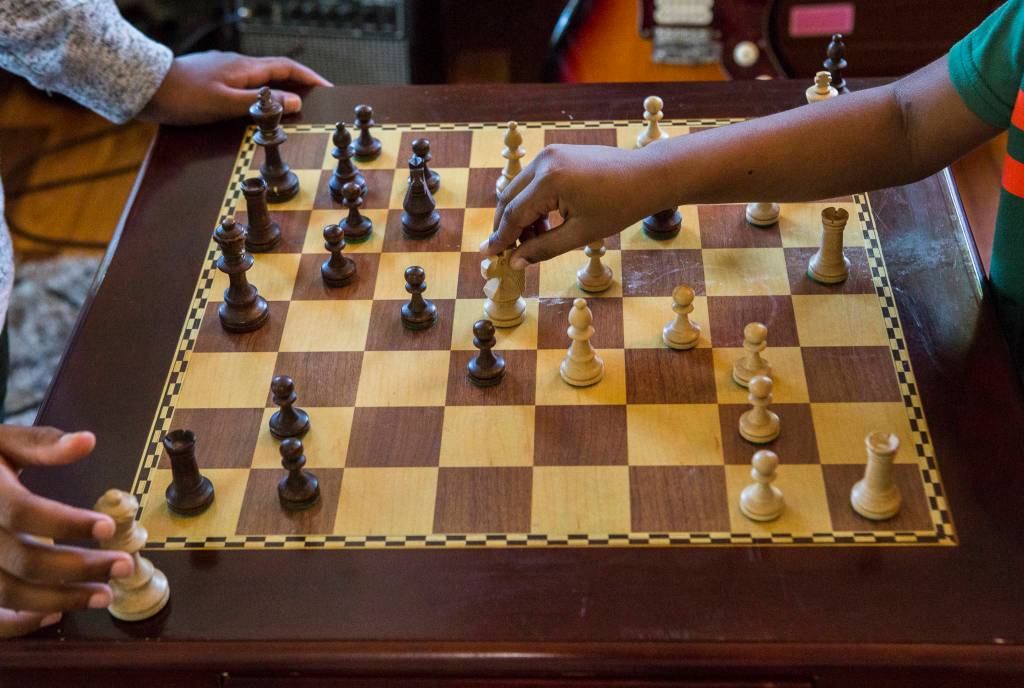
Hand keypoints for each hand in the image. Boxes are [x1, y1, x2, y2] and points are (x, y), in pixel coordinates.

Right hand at [0, 427, 133, 638]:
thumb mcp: (1, 443)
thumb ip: (42, 444)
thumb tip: (86, 441)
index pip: (25, 512)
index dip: (68, 523)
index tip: (110, 527)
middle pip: (24, 560)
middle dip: (79, 567)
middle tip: (123, 566)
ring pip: (8, 593)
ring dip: (60, 599)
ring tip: (104, 594)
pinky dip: (20, 623)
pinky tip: (56, 615)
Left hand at [140, 51, 331, 124]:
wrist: (145, 88)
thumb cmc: (184, 97)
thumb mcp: (227, 104)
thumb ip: (262, 104)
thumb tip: (295, 101)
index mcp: (244, 68)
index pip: (287, 68)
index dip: (310, 78)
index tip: (328, 89)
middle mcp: (236, 64)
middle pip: (275, 72)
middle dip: (297, 85)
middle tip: (314, 100)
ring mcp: (222, 70)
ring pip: (258, 79)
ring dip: (277, 91)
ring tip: (289, 109)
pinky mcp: (209, 79)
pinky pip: (243, 85)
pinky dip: (258, 96)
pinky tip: (254, 109)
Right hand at [482, 144, 655, 268]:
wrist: (648, 176)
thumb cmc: (620, 206)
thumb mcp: (580, 234)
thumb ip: (543, 248)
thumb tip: (515, 262)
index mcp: (550, 180)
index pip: (514, 214)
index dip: (501, 239)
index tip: (489, 257)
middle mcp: (544, 161)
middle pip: (509, 198)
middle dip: (506, 227)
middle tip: (506, 252)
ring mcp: (550, 153)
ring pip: (520, 189)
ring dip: (520, 216)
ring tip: (533, 242)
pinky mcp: (557, 153)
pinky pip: (534, 181)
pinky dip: (533, 202)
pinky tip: (544, 224)